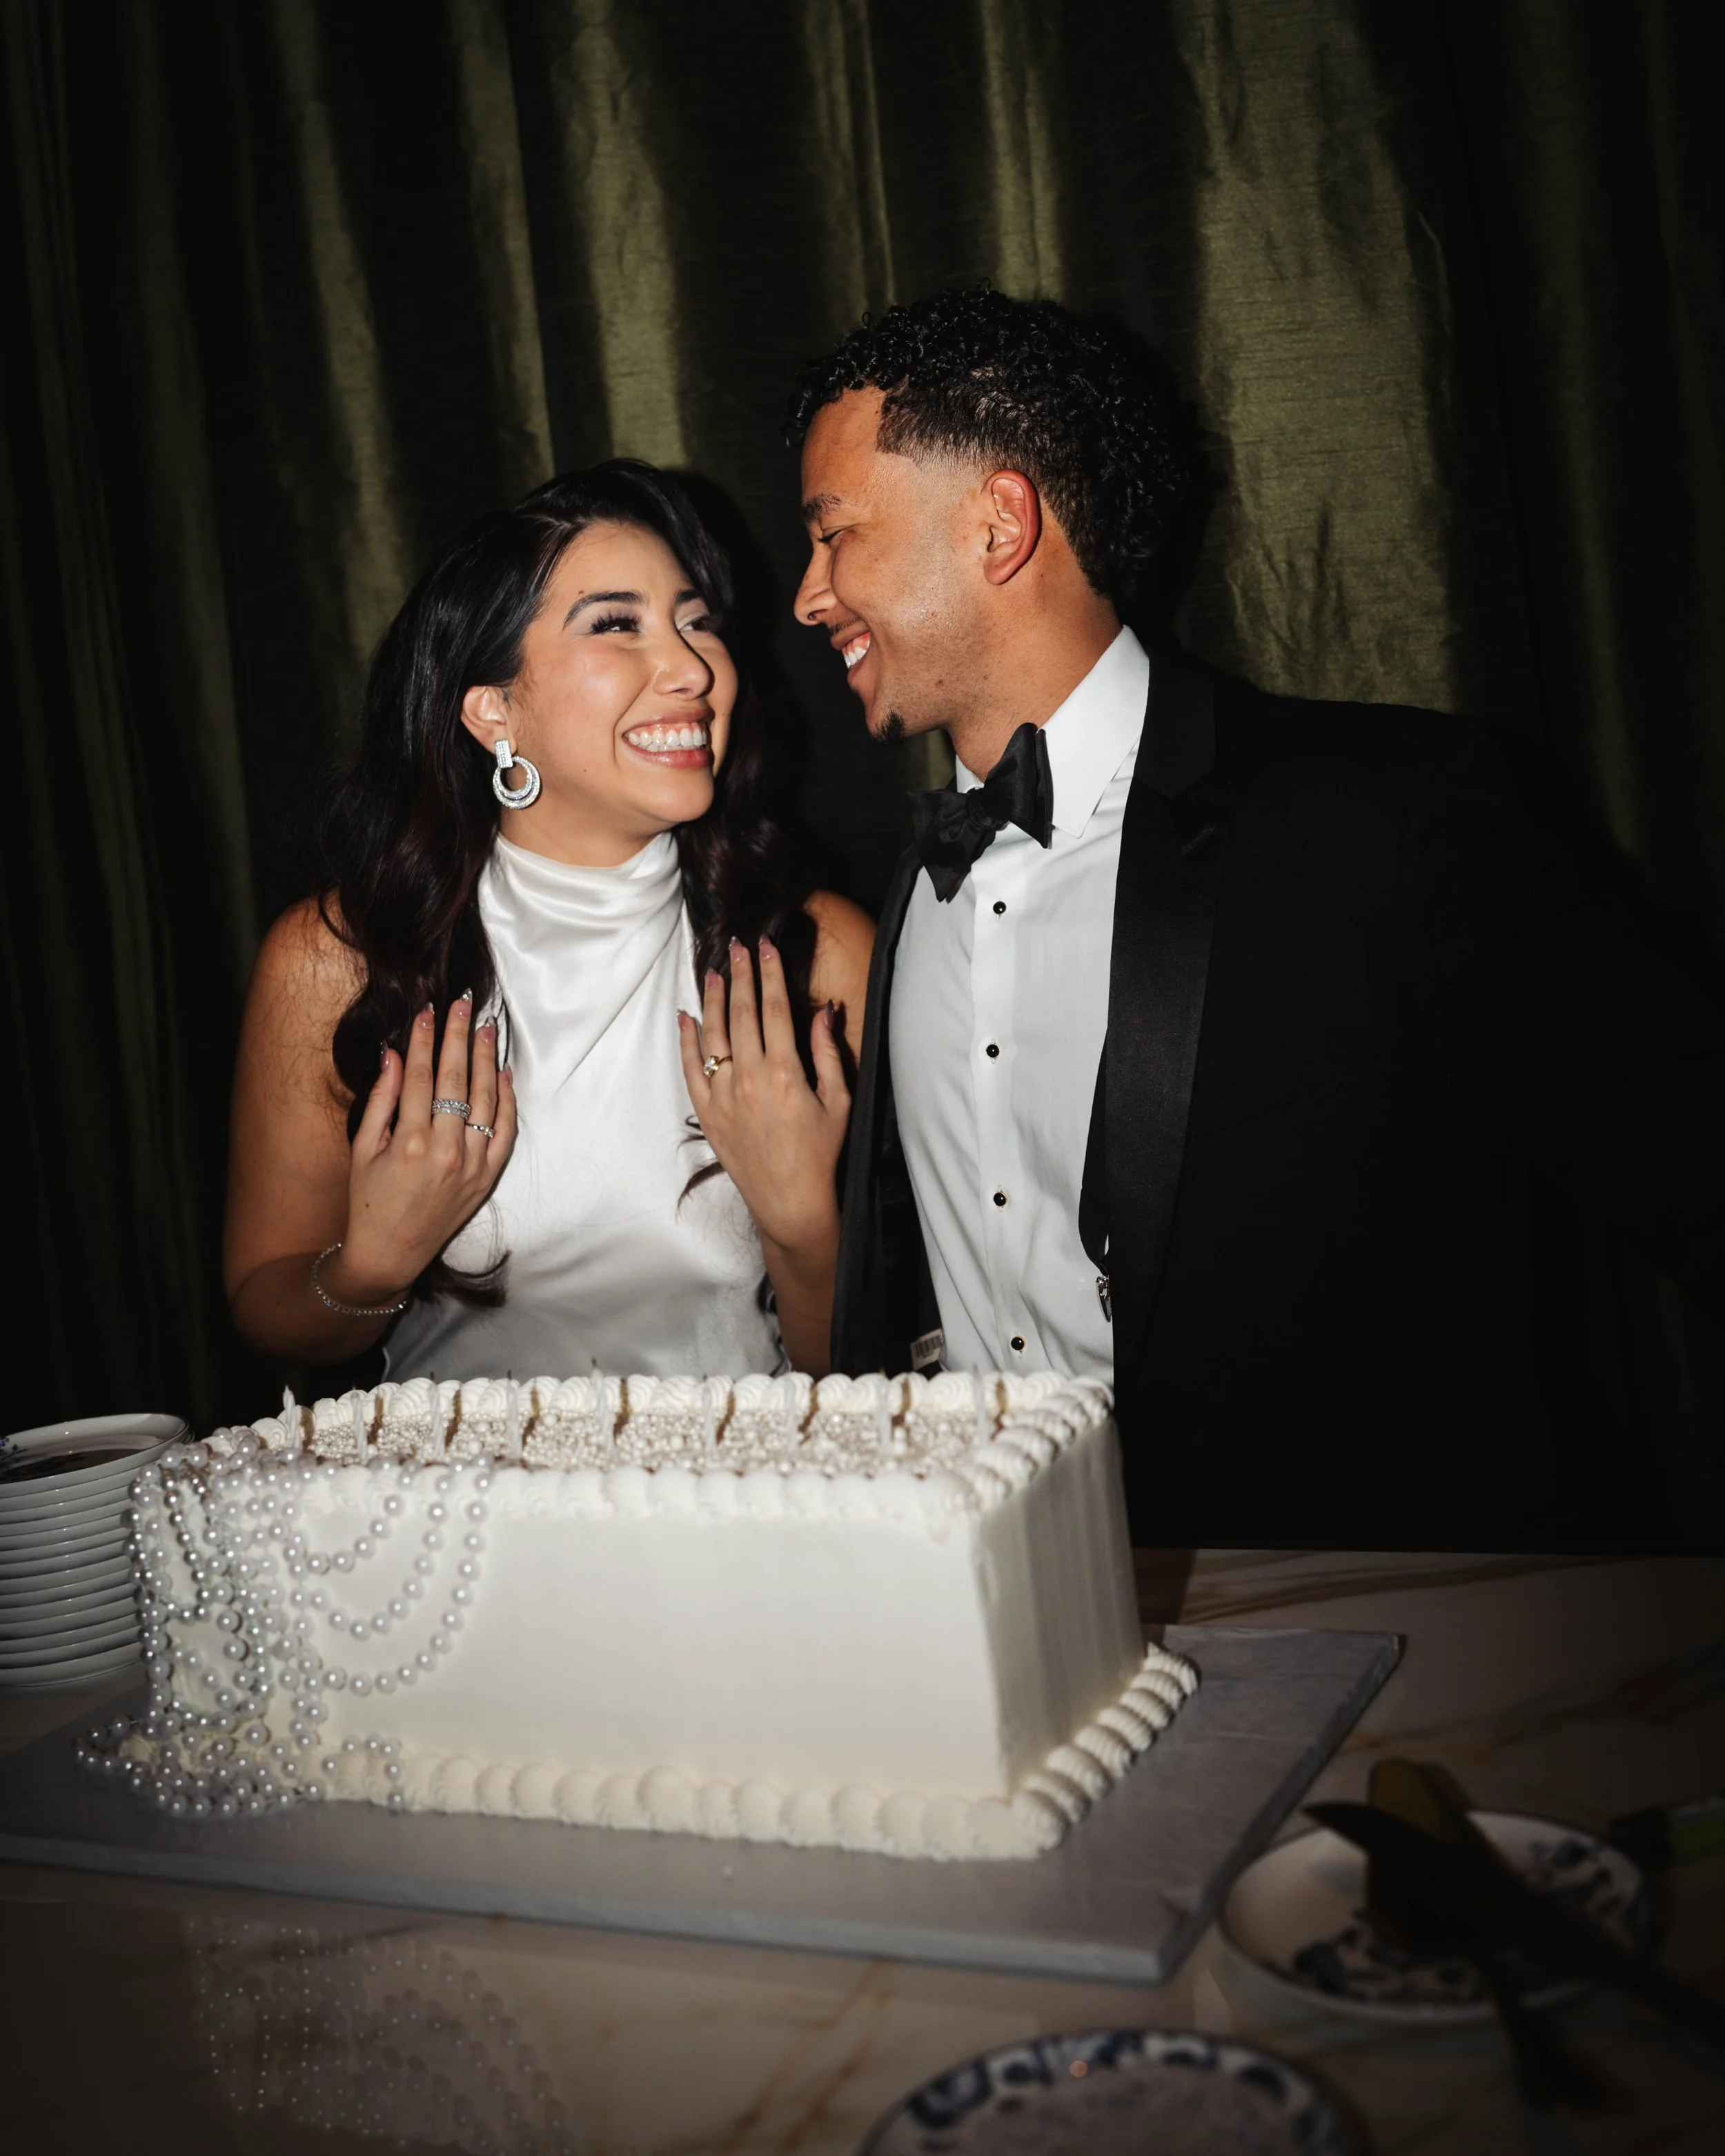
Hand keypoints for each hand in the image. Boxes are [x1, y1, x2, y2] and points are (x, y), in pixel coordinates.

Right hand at [325, 994, 517, 1304]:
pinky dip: (505, 1101)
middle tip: (464, 1005)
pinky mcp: (487, 1178)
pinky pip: (504, 1132)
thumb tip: (394, 1055)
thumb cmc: (369, 1199)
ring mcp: (471, 1165)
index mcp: (408, 1141)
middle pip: (457, 1080)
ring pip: (485, 1100)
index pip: (422, 1076)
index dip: (425, 1039)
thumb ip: (381, 1100)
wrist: (390, 1252)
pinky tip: (502, 1073)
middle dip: (459, 1037)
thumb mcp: (363, 1148)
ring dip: (486, 1060)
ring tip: (486, 1028)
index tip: (428, 1010)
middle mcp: (445, 1151)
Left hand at [678, 937, 848, 1261]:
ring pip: (713, 1036)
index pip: (775, 1009)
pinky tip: (686, 1017)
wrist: (789, 1200)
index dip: (769, 974)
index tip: (765, 947)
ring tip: (715, 972)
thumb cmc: (820, 1152)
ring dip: (714, 1000)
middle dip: (740, 975)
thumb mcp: (838, 1101)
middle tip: (736, 946)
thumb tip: (823, 1011)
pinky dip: (686, 1041)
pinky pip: (691, 1069)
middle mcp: (751, 1079)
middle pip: (742, 1014)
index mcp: (786, 1073)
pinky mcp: (708, 1113)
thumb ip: (828, 1053)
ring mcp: (724, 1096)